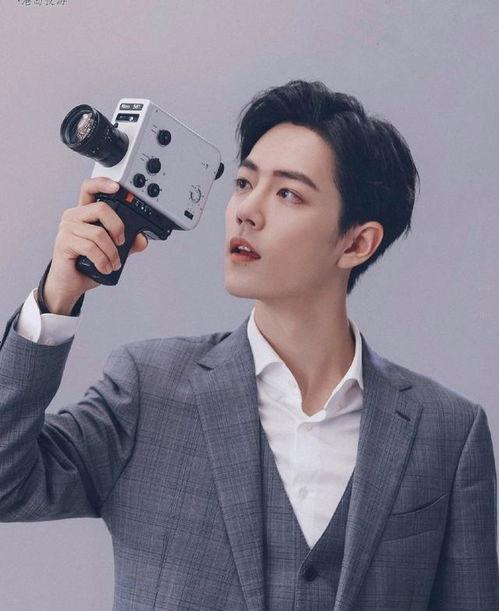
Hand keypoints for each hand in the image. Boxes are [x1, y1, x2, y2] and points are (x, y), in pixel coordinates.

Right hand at [42, 177, 148, 313]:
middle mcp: (74, 216)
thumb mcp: (113, 252)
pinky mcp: (64, 242)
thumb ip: (128, 244)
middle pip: (101, 209)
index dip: (103, 183)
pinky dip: (103, 260)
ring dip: (112, 252)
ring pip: (99, 233)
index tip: (117, 188)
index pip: (90, 188)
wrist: (70, 285)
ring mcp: (67, 228)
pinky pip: (91, 247)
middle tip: (121, 243)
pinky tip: (105, 268)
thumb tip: (142, 238)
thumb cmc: (88, 265)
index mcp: (85, 213)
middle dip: (118, 227)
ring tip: (113, 263)